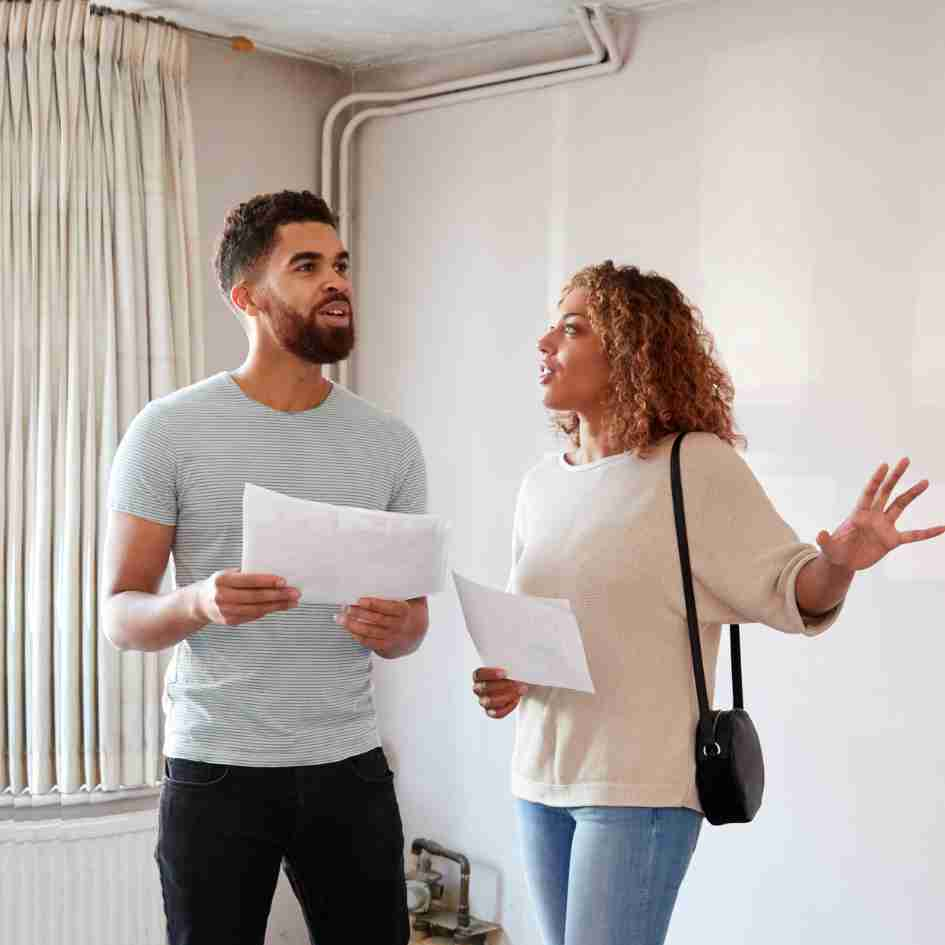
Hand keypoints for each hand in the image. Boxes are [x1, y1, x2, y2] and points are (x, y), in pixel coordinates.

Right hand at [195, 569, 299, 625]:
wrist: (199, 603)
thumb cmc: (220, 583)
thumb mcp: (228, 573)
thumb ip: (246, 574)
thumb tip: (275, 574)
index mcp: (222, 580)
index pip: (249, 580)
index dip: (267, 581)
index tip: (284, 581)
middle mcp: (222, 596)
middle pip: (256, 597)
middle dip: (278, 595)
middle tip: (295, 593)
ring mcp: (225, 611)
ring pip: (257, 609)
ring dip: (277, 606)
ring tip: (292, 602)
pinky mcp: (229, 621)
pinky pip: (253, 616)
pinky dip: (268, 611)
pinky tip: (280, 607)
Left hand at [335, 597, 414, 657]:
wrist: (415, 635)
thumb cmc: (410, 612)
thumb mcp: (415, 600)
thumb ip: (411, 589)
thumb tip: (409, 572)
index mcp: (404, 612)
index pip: (389, 608)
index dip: (374, 604)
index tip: (360, 600)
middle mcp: (397, 626)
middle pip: (376, 620)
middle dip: (359, 613)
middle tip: (346, 607)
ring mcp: (391, 637)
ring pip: (370, 632)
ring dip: (353, 625)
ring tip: (340, 618)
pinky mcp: (384, 646)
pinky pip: (369, 642)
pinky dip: (357, 636)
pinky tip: (349, 629)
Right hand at [472, 667, 527, 718]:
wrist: (514, 683)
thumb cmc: (509, 672)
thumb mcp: (507, 665)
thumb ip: (506, 663)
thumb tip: (515, 663)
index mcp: (478, 676)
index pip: (479, 674)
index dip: (490, 674)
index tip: (505, 673)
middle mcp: (478, 689)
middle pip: (484, 688)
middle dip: (503, 685)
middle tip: (516, 682)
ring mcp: (483, 701)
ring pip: (490, 702)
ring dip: (507, 696)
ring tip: (520, 690)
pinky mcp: (490, 711)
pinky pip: (497, 714)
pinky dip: (507, 707)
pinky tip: (516, 699)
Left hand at [817, 458, 944, 571]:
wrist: (843, 563)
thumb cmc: (834, 552)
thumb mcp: (828, 549)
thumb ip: (825, 541)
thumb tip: (819, 533)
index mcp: (858, 514)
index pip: (869, 493)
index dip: (876, 480)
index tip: (884, 465)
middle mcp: (873, 516)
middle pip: (886, 492)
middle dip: (895, 476)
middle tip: (905, 459)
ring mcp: (884, 527)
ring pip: (900, 506)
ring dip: (912, 494)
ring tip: (925, 482)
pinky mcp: (892, 540)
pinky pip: (913, 535)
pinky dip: (928, 532)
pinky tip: (943, 527)